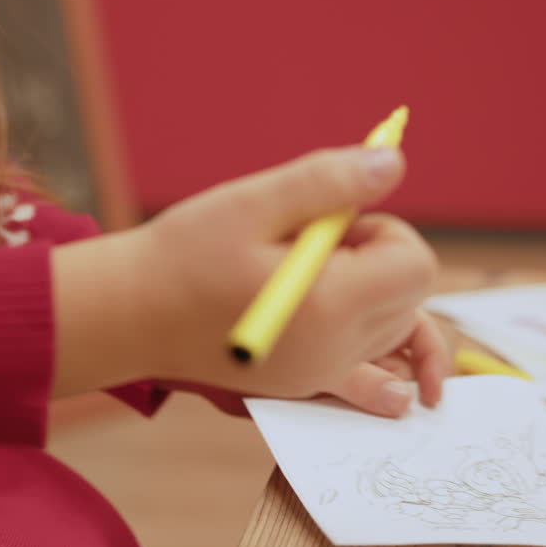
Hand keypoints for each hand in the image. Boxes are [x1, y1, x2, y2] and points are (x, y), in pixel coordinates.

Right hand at [52, 146, 449, 416]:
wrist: (130, 315)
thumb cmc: (183, 254)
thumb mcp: (252, 203)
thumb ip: (330, 182)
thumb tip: (394, 162)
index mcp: (329, 306)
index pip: (416, 266)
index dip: (385, 231)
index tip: (331, 222)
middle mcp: (335, 352)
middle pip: (411, 297)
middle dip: (377, 258)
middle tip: (311, 243)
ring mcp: (322, 375)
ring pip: (392, 326)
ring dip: (366, 290)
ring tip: (299, 272)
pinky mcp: (305, 384)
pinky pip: (367, 363)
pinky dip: (360, 333)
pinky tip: (322, 311)